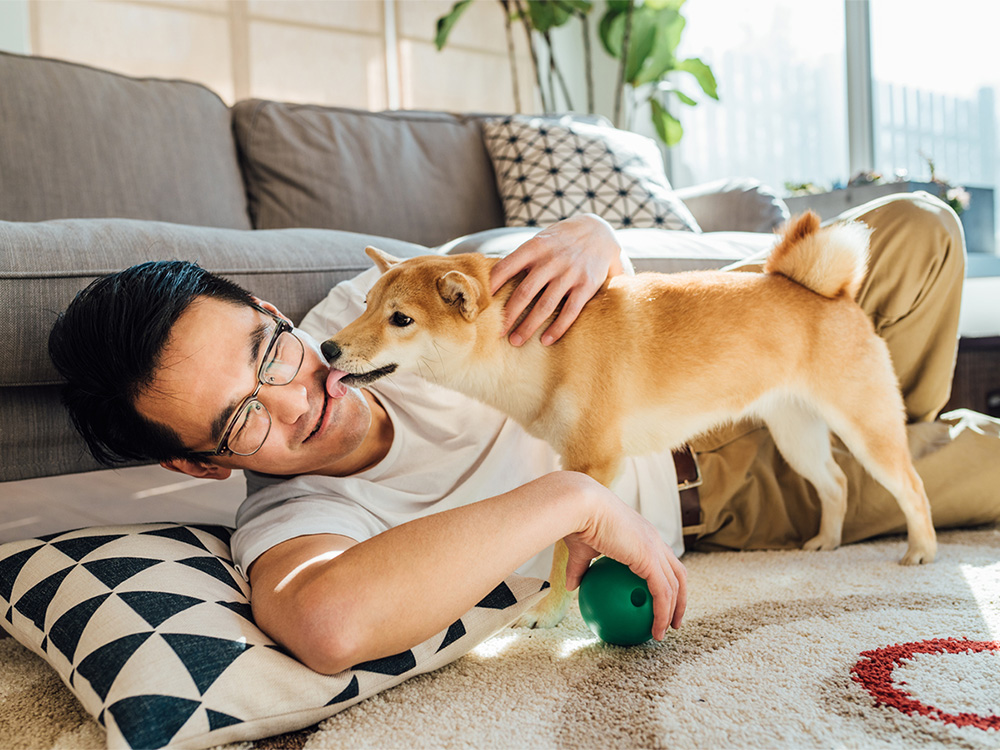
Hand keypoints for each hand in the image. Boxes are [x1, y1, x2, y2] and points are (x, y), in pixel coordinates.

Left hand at [489, 214, 624, 346]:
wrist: (600, 231)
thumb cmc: (561, 240)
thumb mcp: (541, 239)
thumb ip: (522, 258)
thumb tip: (492, 279)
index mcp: (535, 247)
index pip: (507, 266)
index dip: (492, 285)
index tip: (482, 304)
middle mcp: (552, 260)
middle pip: (525, 292)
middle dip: (508, 315)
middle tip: (496, 332)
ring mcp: (570, 274)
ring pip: (545, 306)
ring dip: (528, 326)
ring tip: (515, 341)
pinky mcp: (587, 286)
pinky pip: (570, 311)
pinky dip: (557, 328)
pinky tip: (545, 340)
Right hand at [564, 477, 686, 639]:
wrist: (580, 507)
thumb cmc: (577, 521)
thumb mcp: (579, 549)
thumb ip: (579, 568)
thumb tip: (571, 586)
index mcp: (641, 534)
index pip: (662, 560)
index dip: (665, 580)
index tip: (659, 600)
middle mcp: (654, 539)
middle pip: (678, 573)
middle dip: (680, 598)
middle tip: (672, 620)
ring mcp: (655, 547)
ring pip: (676, 586)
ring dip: (675, 611)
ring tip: (666, 631)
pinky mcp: (651, 558)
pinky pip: (663, 594)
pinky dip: (662, 614)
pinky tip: (655, 630)